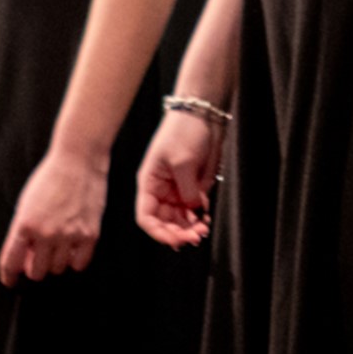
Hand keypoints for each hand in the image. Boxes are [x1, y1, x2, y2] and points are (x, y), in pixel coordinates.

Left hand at [0, 144, 107, 286]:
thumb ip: (22, 233)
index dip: (9, 275)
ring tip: (58, 244)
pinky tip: (73, 247)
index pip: (11, 263)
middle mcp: (46, 233)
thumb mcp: (26, 203)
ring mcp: (69, 235)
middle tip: (39, 255)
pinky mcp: (89, 234)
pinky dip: (75, 260)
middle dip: (35, 266)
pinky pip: (80, 264)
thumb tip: (25, 259)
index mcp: (25, 225)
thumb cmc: (51, 177)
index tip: (10, 280)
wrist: (78, 159)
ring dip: (56, 261)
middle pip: (36, 272)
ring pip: (58, 268)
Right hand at [136, 110, 224, 249]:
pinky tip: (206, 218)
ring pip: (181, 220)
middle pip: (165, 223)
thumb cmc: (184, 130)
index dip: (158, 232)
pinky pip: (195, 210)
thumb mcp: (182, 161)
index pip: (146, 217)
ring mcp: (178, 189)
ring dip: (190, 228)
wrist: (205, 113)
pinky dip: (200, 218)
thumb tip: (193, 210)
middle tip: (195, 236)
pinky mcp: (194, 186)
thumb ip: (187, 190)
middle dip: (178, 233)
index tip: (175, 240)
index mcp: (149, 183)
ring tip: (203, 229)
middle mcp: (162, 190)